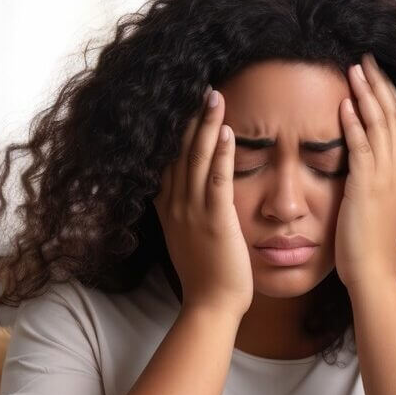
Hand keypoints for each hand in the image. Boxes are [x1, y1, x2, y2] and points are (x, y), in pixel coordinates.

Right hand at [154, 86, 253, 317]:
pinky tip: (227, 131)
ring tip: (214, 96)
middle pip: (179, 152)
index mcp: (169, 209)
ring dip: (206, 125)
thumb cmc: (206, 276)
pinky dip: (221, 154)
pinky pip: (217, 180)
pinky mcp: (215, 220)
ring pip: (196, 159)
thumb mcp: (186, 239)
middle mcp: (176, 206)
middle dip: (190, 119)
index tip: (183, 105)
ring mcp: (193, 212)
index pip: (168, 161)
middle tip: (201, 89)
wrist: (211, 305)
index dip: (175, 132)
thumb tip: (185, 197)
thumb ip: (184, 214)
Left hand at [335, 52, 395, 294]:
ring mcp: (387, 178)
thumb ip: (375, 183)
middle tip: (367, 59)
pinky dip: (354, 124)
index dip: (389, 96)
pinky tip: (344, 104)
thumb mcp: (380, 208)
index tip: (377, 74)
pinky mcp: (368, 187)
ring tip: (354, 69)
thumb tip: (364, 168)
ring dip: (366, 95)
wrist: (375, 274)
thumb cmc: (371, 247)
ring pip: (380, 125)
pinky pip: (361, 148)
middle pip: (393, 116)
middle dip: (380, 84)